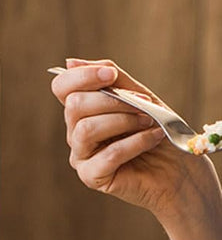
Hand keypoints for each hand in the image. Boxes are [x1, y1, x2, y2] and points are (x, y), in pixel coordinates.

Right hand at [52, 58, 197, 217]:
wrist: (178, 169)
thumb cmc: (158, 131)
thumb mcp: (139, 97)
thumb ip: (112, 79)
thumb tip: (71, 62)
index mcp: (83, 111)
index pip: (62, 88)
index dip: (81, 77)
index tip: (111, 76)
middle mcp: (75, 132)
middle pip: (74, 106)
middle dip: (113, 101)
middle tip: (143, 106)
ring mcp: (80, 156)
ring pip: (86, 129)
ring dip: (124, 121)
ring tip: (149, 123)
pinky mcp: (91, 177)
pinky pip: (107, 155)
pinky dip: (135, 142)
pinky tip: (153, 139)